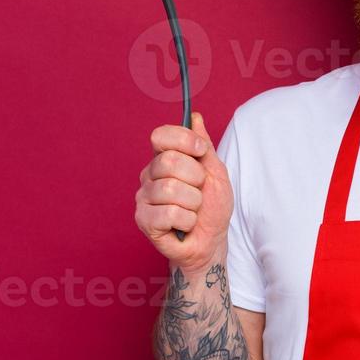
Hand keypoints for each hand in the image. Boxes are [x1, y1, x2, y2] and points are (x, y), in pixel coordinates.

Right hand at [135, 111, 233, 270]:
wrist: (210, 241)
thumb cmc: (212, 207)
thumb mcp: (216, 173)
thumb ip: (204, 147)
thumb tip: (195, 118)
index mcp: (164, 159)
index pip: (161, 136)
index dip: (184, 140)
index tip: (201, 151)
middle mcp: (149, 175)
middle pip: (169, 162)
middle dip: (195, 178)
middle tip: (199, 190)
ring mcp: (143, 197)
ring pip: (171, 189)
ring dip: (193, 203)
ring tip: (193, 210)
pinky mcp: (143, 219)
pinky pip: (170, 213)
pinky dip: (187, 220)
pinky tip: (184, 224)